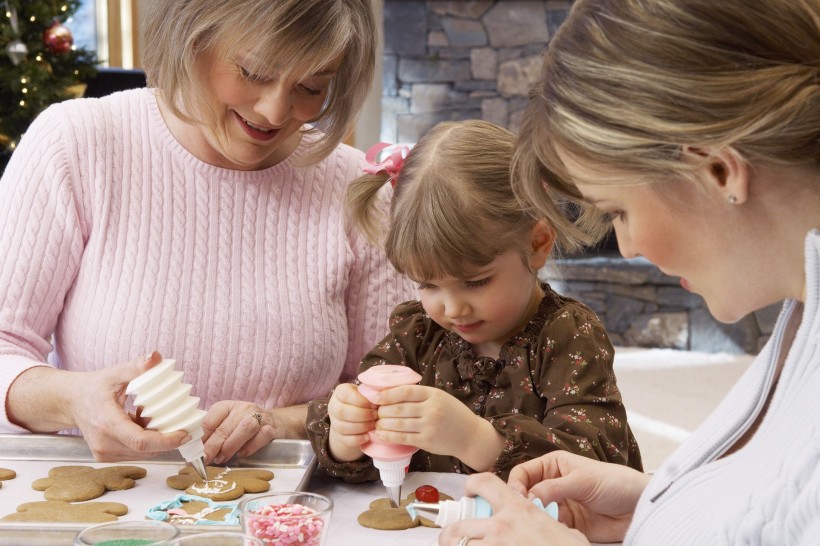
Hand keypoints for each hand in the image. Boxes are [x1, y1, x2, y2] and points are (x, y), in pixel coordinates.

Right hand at [64, 351, 188, 460]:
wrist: (71, 401)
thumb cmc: (94, 387)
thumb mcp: (115, 373)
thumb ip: (137, 367)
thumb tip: (156, 357)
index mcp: (107, 423)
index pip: (141, 441)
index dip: (166, 441)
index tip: (185, 433)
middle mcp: (104, 443)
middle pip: (146, 450)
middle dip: (166, 438)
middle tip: (178, 420)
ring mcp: (103, 453)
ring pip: (142, 454)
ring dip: (155, 440)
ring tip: (152, 418)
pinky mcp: (105, 457)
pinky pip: (134, 453)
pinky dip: (145, 442)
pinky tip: (141, 424)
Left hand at [201, 400, 287, 463]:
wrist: (274, 422)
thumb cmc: (243, 426)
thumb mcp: (227, 424)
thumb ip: (213, 435)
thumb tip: (196, 452)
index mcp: (227, 406)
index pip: (210, 419)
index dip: (201, 437)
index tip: (195, 451)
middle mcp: (243, 409)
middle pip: (225, 427)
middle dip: (213, 446)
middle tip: (206, 459)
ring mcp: (259, 417)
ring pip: (245, 429)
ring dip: (231, 446)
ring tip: (223, 458)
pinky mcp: (271, 428)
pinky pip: (261, 436)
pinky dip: (251, 447)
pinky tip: (242, 454)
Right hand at [327, 383, 377, 461]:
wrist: (356, 416)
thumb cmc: (365, 401)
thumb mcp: (366, 393)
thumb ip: (370, 395)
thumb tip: (380, 401)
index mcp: (340, 392)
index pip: (345, 395)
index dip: (360, 401)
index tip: (374, 405)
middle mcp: (333, 407)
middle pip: (342, 412)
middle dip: (362, 415)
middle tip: (375, 416)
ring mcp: (334, 423)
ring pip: (342, 427)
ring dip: (361, 427)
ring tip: (373, 425)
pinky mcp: (339, 437)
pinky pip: (346, 440)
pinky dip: (359, 439)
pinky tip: (368, 436)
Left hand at [372, 385, 503, 469]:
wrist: (470, 435)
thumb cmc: (452, 413)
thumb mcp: (439, 397)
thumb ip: (420, 394)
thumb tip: (391, 392)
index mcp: (433, 394)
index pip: (405, 391)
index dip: (387, 394)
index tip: (374, 397)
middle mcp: (431, 409)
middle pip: (399, 408)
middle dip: (382, 411)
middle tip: (373, 412)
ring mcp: (429, 426)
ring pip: (398, 423)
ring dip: (382, 423)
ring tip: (374, 423)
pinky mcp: (427, 441)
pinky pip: (403, 438)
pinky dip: (389, 436)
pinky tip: (380, 434)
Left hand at [439, 473, 589, 545]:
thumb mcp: (567, 532)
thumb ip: (549, 523)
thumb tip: (550, 526)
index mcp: (518, 510)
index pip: (485, 483)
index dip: (473, 484)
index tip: (469, 493)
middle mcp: (500, 528)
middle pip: (459, 527)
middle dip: (451, 535)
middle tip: (453, 540)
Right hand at [507, 451, 649, 542]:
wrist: (639, 507)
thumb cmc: (615, 482)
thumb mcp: (583, 480)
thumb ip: (554, 488)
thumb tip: (529, 497)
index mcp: (553, 465)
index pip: (523, 473)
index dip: (516, 484)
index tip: (516, 498)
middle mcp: (552, 484)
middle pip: (525, 494)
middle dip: (522, 504)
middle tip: (524, 514)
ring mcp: (559, 505)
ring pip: (535, 513)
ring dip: (534, 518)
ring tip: (539, 524)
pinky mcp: (567, 524)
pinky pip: (549, 527)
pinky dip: (547, 530)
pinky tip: (552, 531)